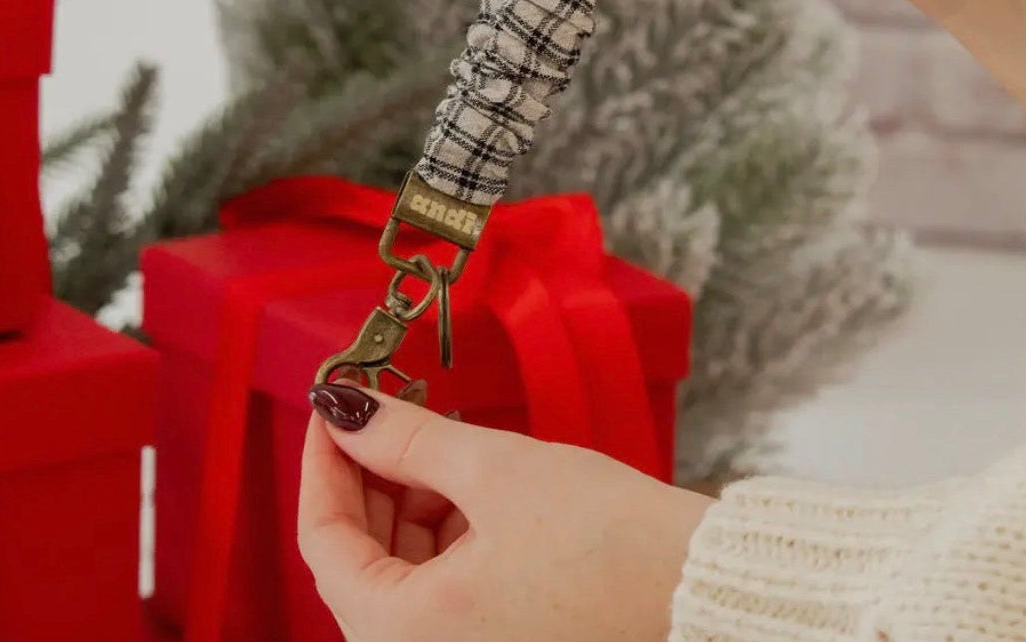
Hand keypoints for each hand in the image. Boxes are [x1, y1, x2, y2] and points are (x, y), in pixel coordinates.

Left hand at [298, 382, 712, 641]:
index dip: (324, 463)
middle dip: (369, 481)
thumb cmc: (608, 541)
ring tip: (433, 443)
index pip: (324, 542)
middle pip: (359, 564)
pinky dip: (442, 538)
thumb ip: (406, 438)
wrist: (701, 589)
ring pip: (399, 578)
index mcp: (407, 636)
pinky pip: (439, 596)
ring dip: (407, 506)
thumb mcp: (495, 471)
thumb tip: (345, 409)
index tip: (332, 407)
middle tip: (384, 414)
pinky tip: (465, 488)